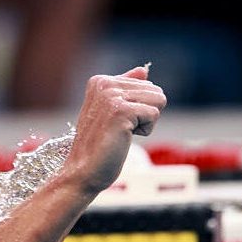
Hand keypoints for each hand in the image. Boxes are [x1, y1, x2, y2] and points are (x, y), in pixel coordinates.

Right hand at [66, 66, 166, 193]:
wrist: (83, 171)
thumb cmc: (100, 146)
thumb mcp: (113, 111)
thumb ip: (128, 88)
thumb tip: (144, 70)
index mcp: (101, 81)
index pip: (147, 84)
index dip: (140, 108)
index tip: (116, 121)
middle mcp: (105, 83)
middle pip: (155, 91)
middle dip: (146, 114)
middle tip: (121, 129)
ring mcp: (112, 96)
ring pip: (158, 100)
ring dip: (146, 122)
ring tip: (122, 133)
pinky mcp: (121, 111)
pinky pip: (154, 114)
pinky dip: (145, 131)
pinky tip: (124, 138)